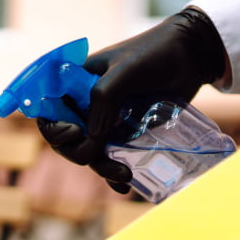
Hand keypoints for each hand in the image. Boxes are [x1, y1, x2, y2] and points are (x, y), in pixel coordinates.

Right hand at [37, 8, 225, 192]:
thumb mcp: (123, 71)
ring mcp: (106, 121)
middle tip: (97, 158)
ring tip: (124, 176)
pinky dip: (115, 175)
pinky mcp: (126, 133)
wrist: (190, 57)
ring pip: (91, 153)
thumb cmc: (153, 54)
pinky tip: (125, 185)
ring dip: (101, 168)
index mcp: (75, 84)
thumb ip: (102, 100)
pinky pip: (113, 158)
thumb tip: (91, 141)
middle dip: (79, 154)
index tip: (75, 132)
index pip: (49, 111)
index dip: (54, 128)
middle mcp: (86, 105)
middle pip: (67, 140)